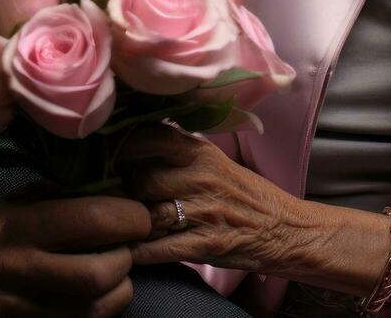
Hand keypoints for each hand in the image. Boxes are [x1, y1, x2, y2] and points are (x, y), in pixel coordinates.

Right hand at [0, 194, 151, 316]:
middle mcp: (16, 271)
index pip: (92, 221)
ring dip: (118, 293)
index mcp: (15, 226)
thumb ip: (49, 197)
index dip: (129, 219)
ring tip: (117, 277)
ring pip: (92, 313)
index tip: (136, 215)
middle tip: (126, 248)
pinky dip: (93, 317)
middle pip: (99, 275)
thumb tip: (108, 185)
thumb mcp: (2, 203)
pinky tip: (93, 302)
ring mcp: (14, 312)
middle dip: (125, 260)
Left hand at [115, 123, 315, 274]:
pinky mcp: (206, 243)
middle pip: (140, 179)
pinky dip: (137, 252)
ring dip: (127, 223)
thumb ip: (177, 155)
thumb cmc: (246, 196)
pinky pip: (158, 248)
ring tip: (115, 226)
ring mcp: (204, 211)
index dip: (122, 147)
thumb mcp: (214, 163)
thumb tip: (131, 150)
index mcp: (200, 152)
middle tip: (110, 199)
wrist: (287, 229)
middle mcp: (200, 176)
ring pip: (145, 213)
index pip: (151, 137)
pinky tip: (125, 252)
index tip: (103, 155)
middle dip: (122, 192)